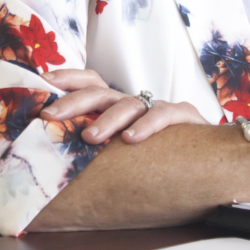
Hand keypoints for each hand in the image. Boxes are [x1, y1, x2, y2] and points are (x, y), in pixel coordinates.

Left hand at [40, 68, 209, 143]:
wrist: (207, 154)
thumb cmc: (155, 153)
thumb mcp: (120, 147)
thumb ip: (94, 149)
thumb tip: (46, 171)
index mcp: (115, 104)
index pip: (89, 81)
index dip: (67, 78)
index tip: (43, 82)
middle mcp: (133, 102)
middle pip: (100, 91)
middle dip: (73, 101)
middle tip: (50, 115)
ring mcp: (156, 107)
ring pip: (129, 104)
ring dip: (107, 118)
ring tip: (90, 136)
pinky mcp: (182, 116)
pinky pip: (163, 114)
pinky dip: (147, 125)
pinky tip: (131, 139)